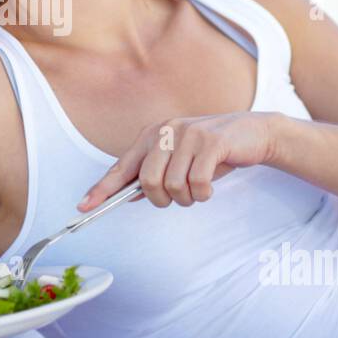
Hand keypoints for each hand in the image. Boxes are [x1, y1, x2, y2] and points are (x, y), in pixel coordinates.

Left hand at [79, 112, 280, 210]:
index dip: (102, 189)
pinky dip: (203, 195)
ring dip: (186, 198)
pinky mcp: (211, 142)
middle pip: (147, 181)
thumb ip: (155, 174)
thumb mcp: (180, 160)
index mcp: (152, 135)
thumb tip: (129, 195)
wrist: (254, 134)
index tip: (84, 206)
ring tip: (198, 190)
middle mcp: (166, 131)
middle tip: (177, 199)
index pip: (122, 167)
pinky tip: (209, 188)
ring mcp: (188, 135)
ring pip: (172, 185)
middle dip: (161, 200)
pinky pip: (197, 183)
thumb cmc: (213, 152)